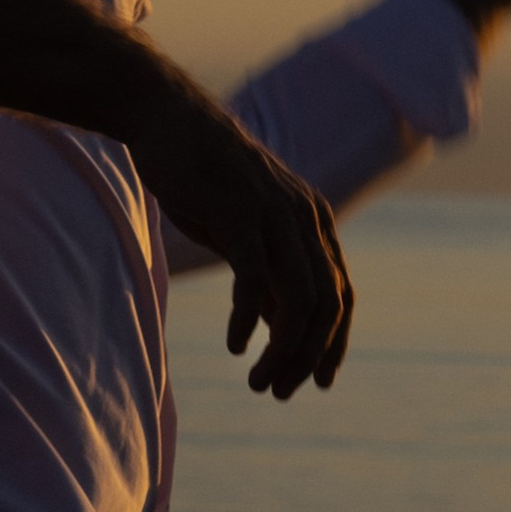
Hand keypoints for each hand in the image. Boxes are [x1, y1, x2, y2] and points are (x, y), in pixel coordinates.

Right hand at [136, 96, 354, 399]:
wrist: (167, 119)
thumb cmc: (205, 178)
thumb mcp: (247, 233)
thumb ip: (273, 275)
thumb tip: (285, 330)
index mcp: (315, 223)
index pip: (343, 296)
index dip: (335, 344)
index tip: (319, 383)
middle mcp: (306, 219)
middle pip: (327, 306)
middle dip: (309, 358)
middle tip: (281, 392)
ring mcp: (276, 214)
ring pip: (301, 300)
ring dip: (283, 351)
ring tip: (260, 382)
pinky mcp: (240, 212)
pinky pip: (256, 279)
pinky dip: (250, 319)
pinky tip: (236, 346)